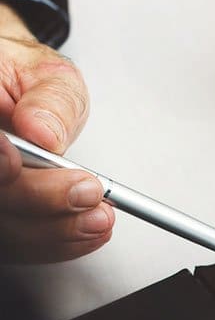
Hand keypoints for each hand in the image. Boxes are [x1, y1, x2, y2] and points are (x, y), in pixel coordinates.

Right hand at [0, 6, 112, 263]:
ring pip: (5, 228)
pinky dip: (57, 242)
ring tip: (100, 217)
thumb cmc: (26, 83)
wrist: (19, 96)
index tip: (18, 160)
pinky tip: (88, 230)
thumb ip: (49, 100)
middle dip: (38, 200)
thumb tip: (43, 130)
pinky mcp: (4, 216)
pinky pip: (19, 244)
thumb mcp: (47, 75)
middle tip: (88, 192)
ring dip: (55, 230)